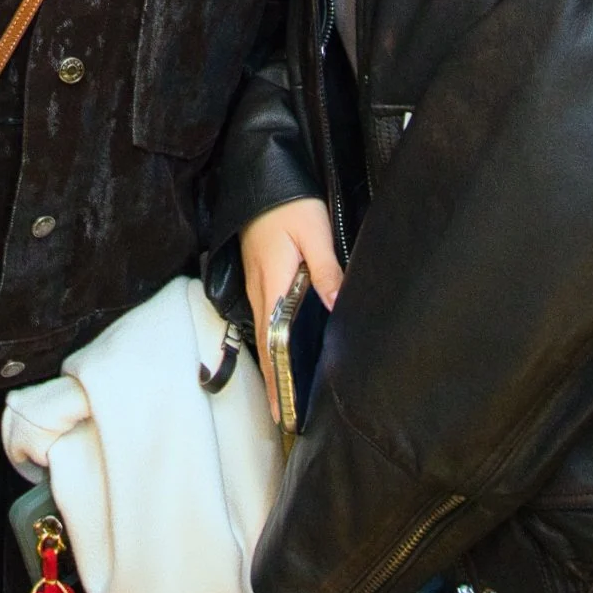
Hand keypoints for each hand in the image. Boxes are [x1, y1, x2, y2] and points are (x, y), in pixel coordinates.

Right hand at [240, 199, 343, 423]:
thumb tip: (336, 308)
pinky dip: (270, 341)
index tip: (282, 410)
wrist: (262, 175)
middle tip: (283, 417)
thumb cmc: (290, 204)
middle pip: (264, 345)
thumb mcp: (315, 234)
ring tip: (284, 393)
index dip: (278, 378)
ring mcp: (256, 282)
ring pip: (262, 332)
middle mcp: (259, 289)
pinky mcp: (260, 274)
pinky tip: (281, 350)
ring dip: (272, 363)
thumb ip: (327, 271)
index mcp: (272, 284)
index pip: (272, 343)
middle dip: (274, 381)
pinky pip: (264, 316)